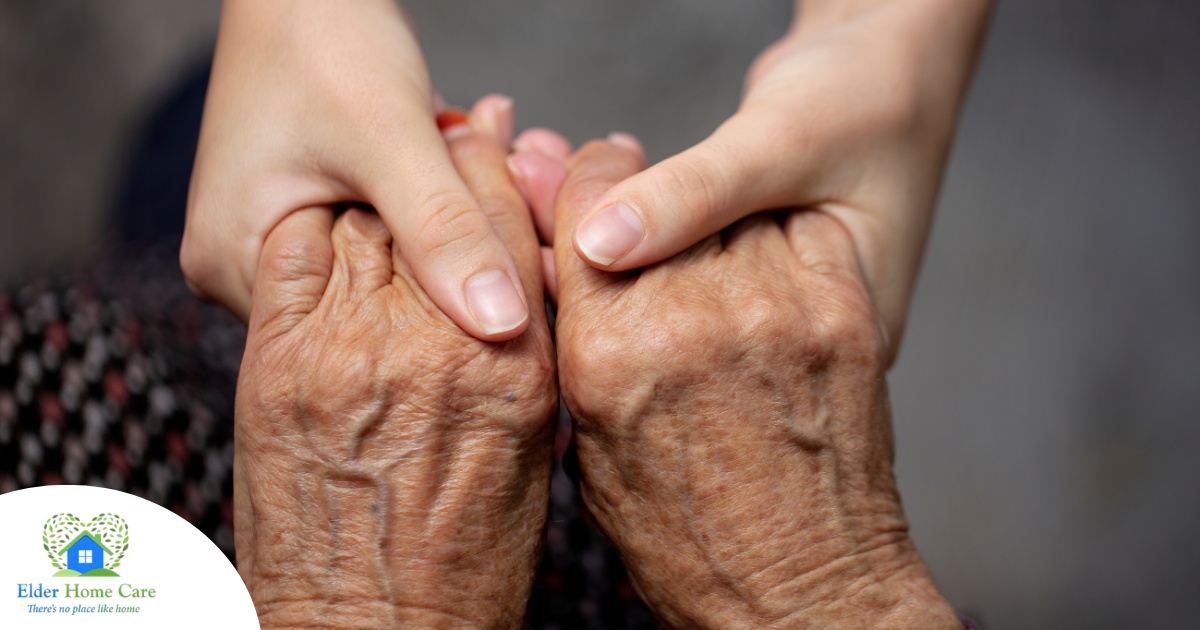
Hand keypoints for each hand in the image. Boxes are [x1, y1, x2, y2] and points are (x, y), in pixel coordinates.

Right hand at [183, 0, 530, 340]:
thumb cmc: (325, 38)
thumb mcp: (391, 137)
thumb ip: (444, 230)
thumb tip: (502, 325)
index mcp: (234, 266)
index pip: (353, 333)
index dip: (442, 308)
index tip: (515, 265)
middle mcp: (240, 269)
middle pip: (369, 302)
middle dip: (449, 256)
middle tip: (519, 201)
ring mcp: (270, 241)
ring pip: (384, 265)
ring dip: (444, 225)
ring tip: (494, 168)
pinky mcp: (303, 213)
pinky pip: (380, 231)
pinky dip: (427, 203)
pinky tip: (464, 162)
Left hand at [232, 113, 555, 627]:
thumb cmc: (464, 567)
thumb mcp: (529, 458)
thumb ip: (521, 363)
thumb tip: (515, 301)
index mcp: (511, 370)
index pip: (511, 231)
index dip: (506, 178)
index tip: (504, 151)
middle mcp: (432, 348)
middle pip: (437, 213)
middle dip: (450, 168)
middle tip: (459, 139)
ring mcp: (346, 352)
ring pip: (366, 224)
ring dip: (382, 196)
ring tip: (392, 184)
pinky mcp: (277, 365)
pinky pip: (294, 255)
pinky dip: (312, 230)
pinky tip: (331, 230)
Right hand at [550, 139, 959, 628]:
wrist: (803, 595)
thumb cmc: (691, 546)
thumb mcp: (594, 456)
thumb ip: (576, 352)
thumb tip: (561, 275)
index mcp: (610, 353)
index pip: (585, 209)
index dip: (584, 183)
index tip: (592, 177)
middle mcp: (692, 316)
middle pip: (654, 194)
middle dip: (642, 195)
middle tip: (648, 214)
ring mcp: (776, 308)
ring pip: (731, 208)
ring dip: (714, 220)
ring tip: (710, 260)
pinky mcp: (843, 311)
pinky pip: (799, 229)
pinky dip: (780, 236)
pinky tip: (766, 272)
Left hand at [564, 0, 990, 359]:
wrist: (896, 65)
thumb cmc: (868, 98)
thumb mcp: (786, 142)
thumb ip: (697, 194)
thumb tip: (599, 243)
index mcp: (821, 339)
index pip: (692, 341)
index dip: (602, 290)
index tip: (540, 227)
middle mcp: (777, 342)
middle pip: (654, 322)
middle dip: (573, 250)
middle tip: (517, 174)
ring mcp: (751, 313)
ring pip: (643, 290)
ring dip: (578, 225)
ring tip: (527, 162)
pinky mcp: (725, 277)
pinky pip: (652, 257)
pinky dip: (603, 213)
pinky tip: (554, 169)